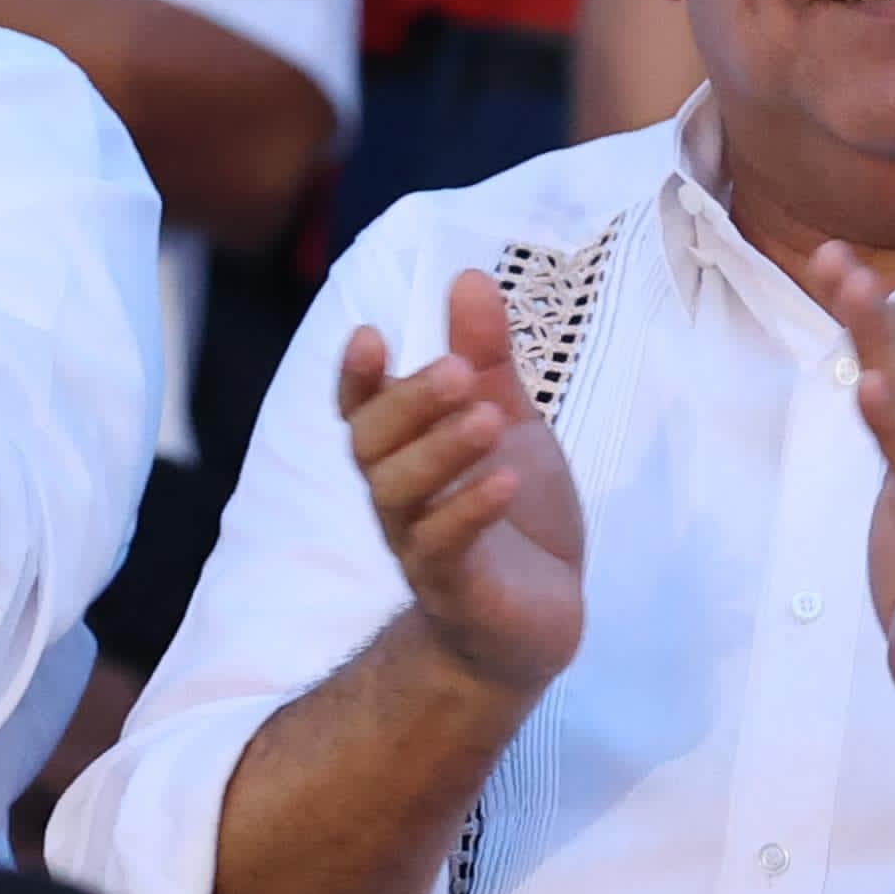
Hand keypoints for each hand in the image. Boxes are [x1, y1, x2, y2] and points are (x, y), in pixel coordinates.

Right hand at [338, 269, 587, 694]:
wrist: (537, 618)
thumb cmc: (512, 512)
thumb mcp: (509, 420)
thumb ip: (485, 355)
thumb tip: (468, 275)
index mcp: (406, 453)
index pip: (362, 410)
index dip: (357, 376)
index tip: (367, 334)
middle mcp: (399, 498)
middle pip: (373, 446)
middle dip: (408, 403)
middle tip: (458, 371)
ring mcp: (422, 546)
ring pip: (401, 496)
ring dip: (441, 451)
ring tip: (488, 418)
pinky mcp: (458, 591)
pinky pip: (447, 551)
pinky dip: (470, 513)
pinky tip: (504, 481)